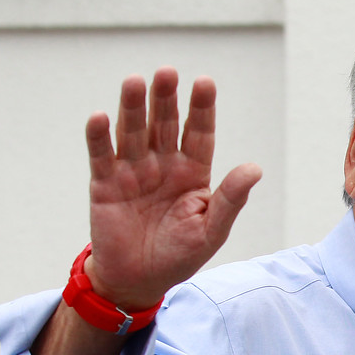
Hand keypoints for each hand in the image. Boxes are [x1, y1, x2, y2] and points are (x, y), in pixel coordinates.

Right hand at [84, 66, 261, 309]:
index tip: (204, 82)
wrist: (139, 281)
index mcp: (192, 173)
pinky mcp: (105, 184)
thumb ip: (230, 199)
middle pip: (165, 125)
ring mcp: (133, 172)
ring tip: (135, 82)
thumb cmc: (179, 255)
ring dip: (132, 108)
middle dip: (165, 99)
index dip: (201, 109)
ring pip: (133, 133)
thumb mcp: (211, 230)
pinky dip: (100, 137)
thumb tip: (255, 168)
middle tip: (166, 73)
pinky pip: (102, 156)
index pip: (199, 133)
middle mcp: (163, 165)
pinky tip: (100, 117)